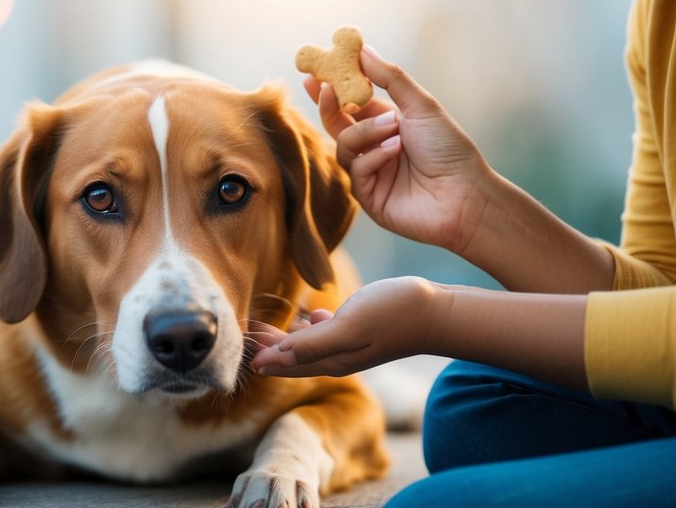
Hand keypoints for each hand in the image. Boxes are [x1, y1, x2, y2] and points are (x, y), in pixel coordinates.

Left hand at [251, 277, 442, 376]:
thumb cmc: (394, 314)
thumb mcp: (347, 327)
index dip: (260, 353)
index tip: (236, 340)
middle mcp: (338, 357)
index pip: (285, 362)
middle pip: (292, 355)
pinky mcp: (361, 329)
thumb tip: (274, 358)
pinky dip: (311, 326)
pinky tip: (310, 312)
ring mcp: (351, 344)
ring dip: (284, 335)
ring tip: (263, 322)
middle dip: (266, 344)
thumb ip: (311, 343)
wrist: (439, 311)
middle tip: (242, 328)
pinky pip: (327, 332)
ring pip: (308, 344)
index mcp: (331, 361)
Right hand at [303, 45, 492, 255]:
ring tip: (393, 128)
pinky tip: (395, 152)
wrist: (466, 195)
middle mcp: (374, 148)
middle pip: (337, 125)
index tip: (314, 73)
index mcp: (386, 124)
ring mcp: (369, 173)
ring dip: (365, 132)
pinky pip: (355, 170)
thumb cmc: (449, 149)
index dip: (332, 89)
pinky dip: (374, 157)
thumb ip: (390, 78)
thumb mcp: (421, 106)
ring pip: (344, 146)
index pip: (351, 104)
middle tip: (324, 88)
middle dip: (328, 106)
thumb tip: (363, 50)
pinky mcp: (368, 196)